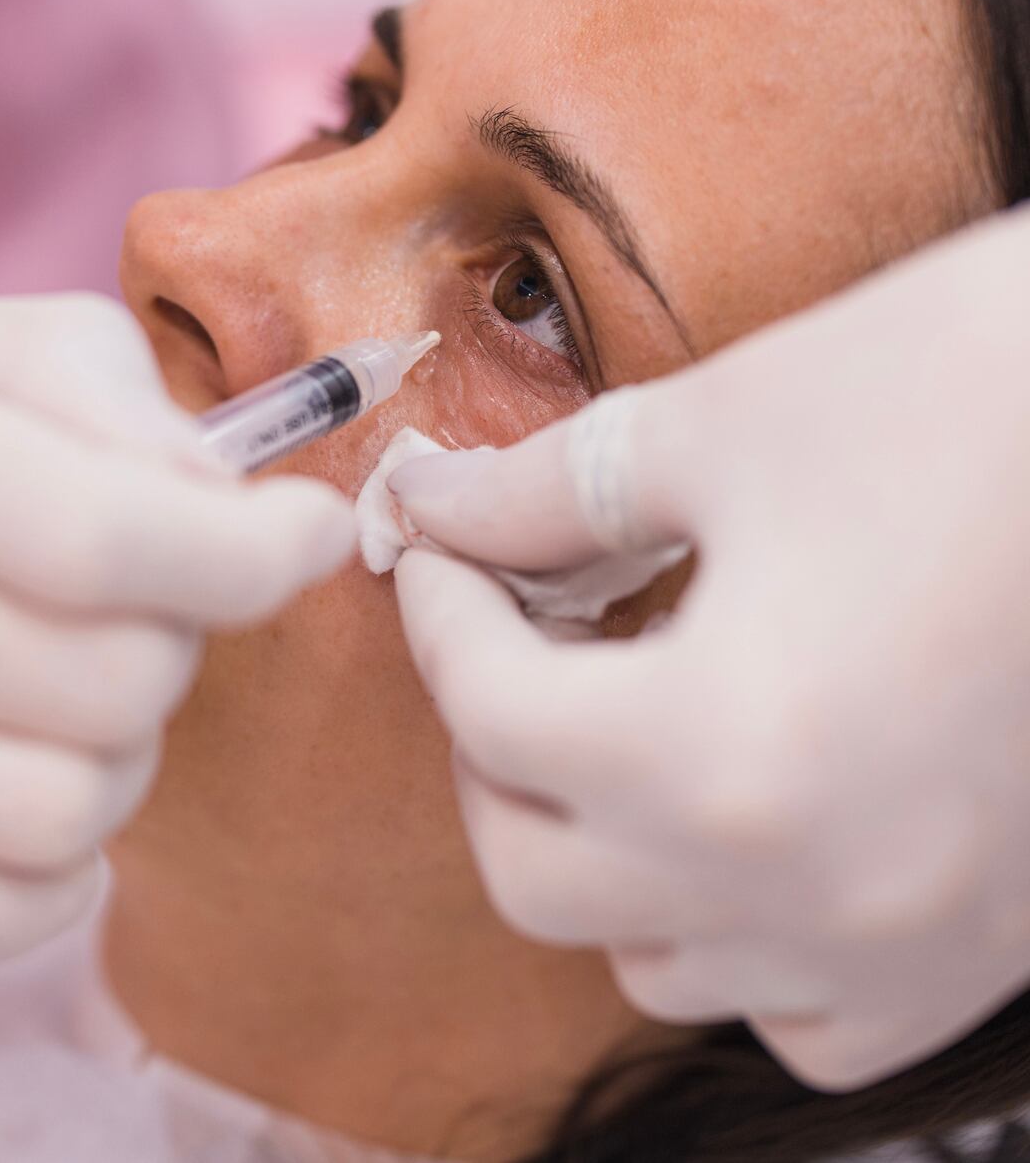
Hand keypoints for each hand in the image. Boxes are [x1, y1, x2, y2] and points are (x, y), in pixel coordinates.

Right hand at [0, 269, 353, 968]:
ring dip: (123, 757)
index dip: (248, 553)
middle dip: (177, 639)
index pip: (103, 533)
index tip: (304, 541)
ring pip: (60, 814)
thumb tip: (235, 506)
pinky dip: (50, 883)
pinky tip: (35, 803)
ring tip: (74, 693)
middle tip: (136, 598)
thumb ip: (92, 389)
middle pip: (109, 682)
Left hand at [385, 210, 1029, 1089]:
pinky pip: (802, 1018)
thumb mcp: (727, 423)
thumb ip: (544, 495)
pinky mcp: (984, 959)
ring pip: (651, 962)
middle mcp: (812, 887)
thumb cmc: (979, 390)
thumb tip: (434, 509)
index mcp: (728, 746)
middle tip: (510, 643)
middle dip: (492, 751)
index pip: (488, 711)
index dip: (437, 611)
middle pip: (534, 874)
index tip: (435, 549)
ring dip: (600, 850)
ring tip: (622, 719)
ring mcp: (907, 946)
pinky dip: (739, 941)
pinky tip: (745, 822)